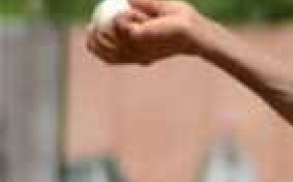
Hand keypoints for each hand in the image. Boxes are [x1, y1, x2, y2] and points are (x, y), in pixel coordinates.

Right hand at [87, 0, 206, 64]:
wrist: (193, 27)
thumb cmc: (178, 20)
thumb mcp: (153, 11)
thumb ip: (137, 6)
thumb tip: (123, 1)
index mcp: (138, 53)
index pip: (110, 57)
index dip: (95, 45)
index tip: (91, 28)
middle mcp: (136, 56)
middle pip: (105, 54)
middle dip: (94, 40)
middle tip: (93, 26)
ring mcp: (135, 50)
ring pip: (107, 38)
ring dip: (111, 23)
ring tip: (130, 14)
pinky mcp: (137, 40)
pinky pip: (119, 24)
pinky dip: (124, 15)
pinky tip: (140, 15)